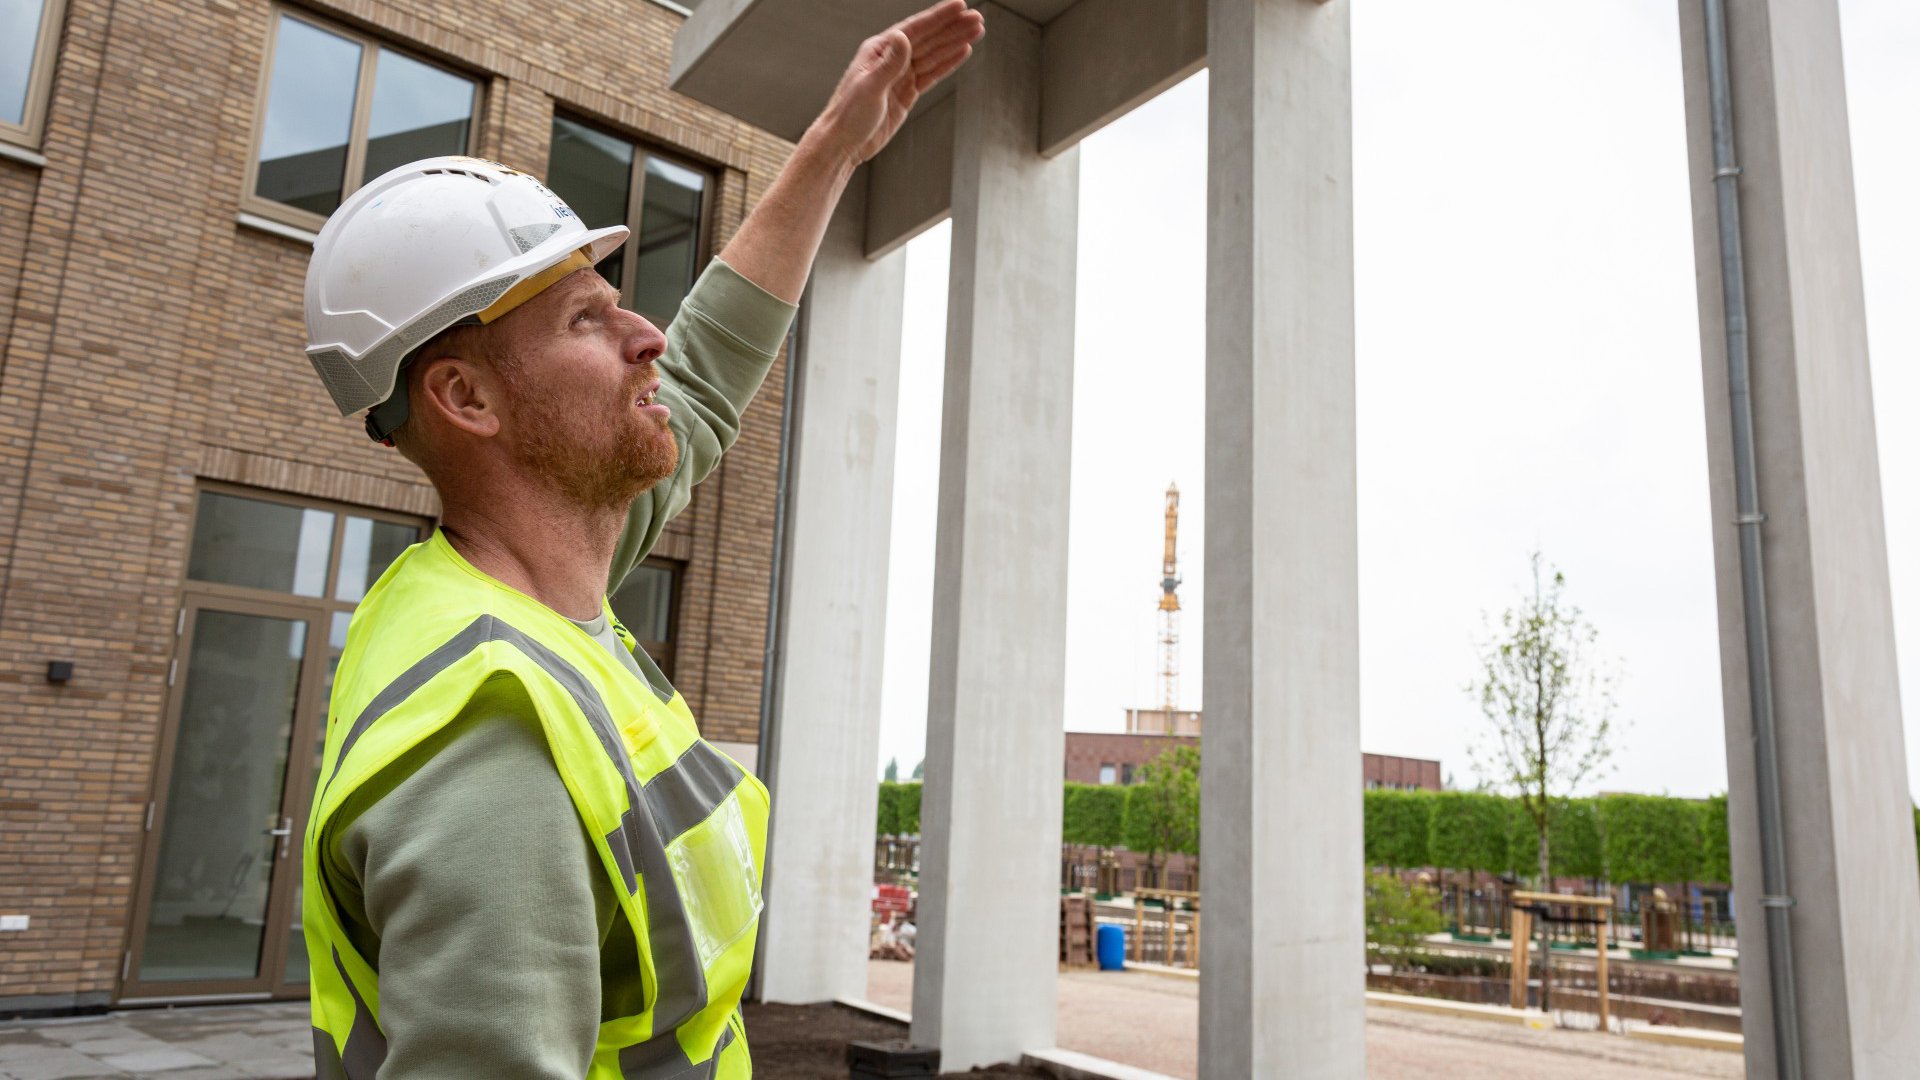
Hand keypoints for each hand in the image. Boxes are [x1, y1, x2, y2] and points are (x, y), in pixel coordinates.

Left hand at [806, 0, 986, 167]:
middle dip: (953, 27)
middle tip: (977, 18)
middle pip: (928, 38)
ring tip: (976, 32)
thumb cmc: (848, 115)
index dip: (939, 17)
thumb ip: (889, 63)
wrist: (843, 143)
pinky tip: (961, 53)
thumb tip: (902, 37)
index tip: (960, 6)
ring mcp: (899, 75)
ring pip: (933, 54)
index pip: (915, 29)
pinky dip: (947, 63)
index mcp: (879, 50)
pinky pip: (931, 73)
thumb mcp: (870, 88)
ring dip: (954, 42)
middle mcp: (890, 59)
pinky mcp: (906, 93)